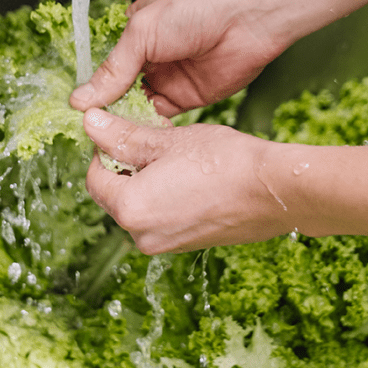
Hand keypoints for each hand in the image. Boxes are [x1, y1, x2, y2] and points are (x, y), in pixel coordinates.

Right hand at [70, 0, 290, 116]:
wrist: (248, 19)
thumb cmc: (197, 9)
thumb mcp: (142, 34)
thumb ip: (113, 70)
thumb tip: (81, 99)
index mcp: (137, 34)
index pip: (107, 67)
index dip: (92, 89)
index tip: (76, 111)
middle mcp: (152, 58)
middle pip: (121, 91)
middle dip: (106, 110)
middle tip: (88, 131)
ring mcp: (170, 79)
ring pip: (139, 107)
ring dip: (126, 122)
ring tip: (106, 138)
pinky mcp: (190, 98)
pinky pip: (162, 118)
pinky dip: (149, 128)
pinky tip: (134, 137)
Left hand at [82, 108, 292, 253]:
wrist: (276, 190)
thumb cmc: (225, 161)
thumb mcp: (168, 141)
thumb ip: (124, 136)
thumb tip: (90, 122)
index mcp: (130, 209)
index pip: (94, 178)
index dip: (104, 149)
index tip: (123, 129)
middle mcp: (142, 236)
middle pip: (114, 195)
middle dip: (125, 165)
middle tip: (151, 137)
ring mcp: (166, 244)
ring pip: (139, 206)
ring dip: (146, 179)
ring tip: (175, 154)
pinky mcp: (186, 244)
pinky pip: (161, 217)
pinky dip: (164, 196)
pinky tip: (189, 174)